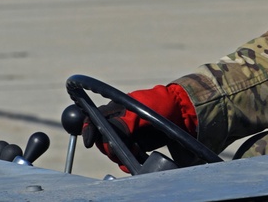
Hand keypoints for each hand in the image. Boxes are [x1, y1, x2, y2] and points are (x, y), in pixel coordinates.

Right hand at [81, 83, 196, 171]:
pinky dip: (126, 162)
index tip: (89, 142)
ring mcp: (124, 135)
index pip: (93, 120)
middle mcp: (116, 122)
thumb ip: (125, 121)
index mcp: (114, 109)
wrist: (180, 113)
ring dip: (119, 155)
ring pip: (111, 151)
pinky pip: (123, 158)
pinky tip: (135, 160)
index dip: (88, 131)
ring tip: (136, 150)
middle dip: (109, 147)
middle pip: (100, 140)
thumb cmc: (160, 105)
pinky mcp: (133, 146)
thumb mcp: (142, 109)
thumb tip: (109, 136)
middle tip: (125, 147)